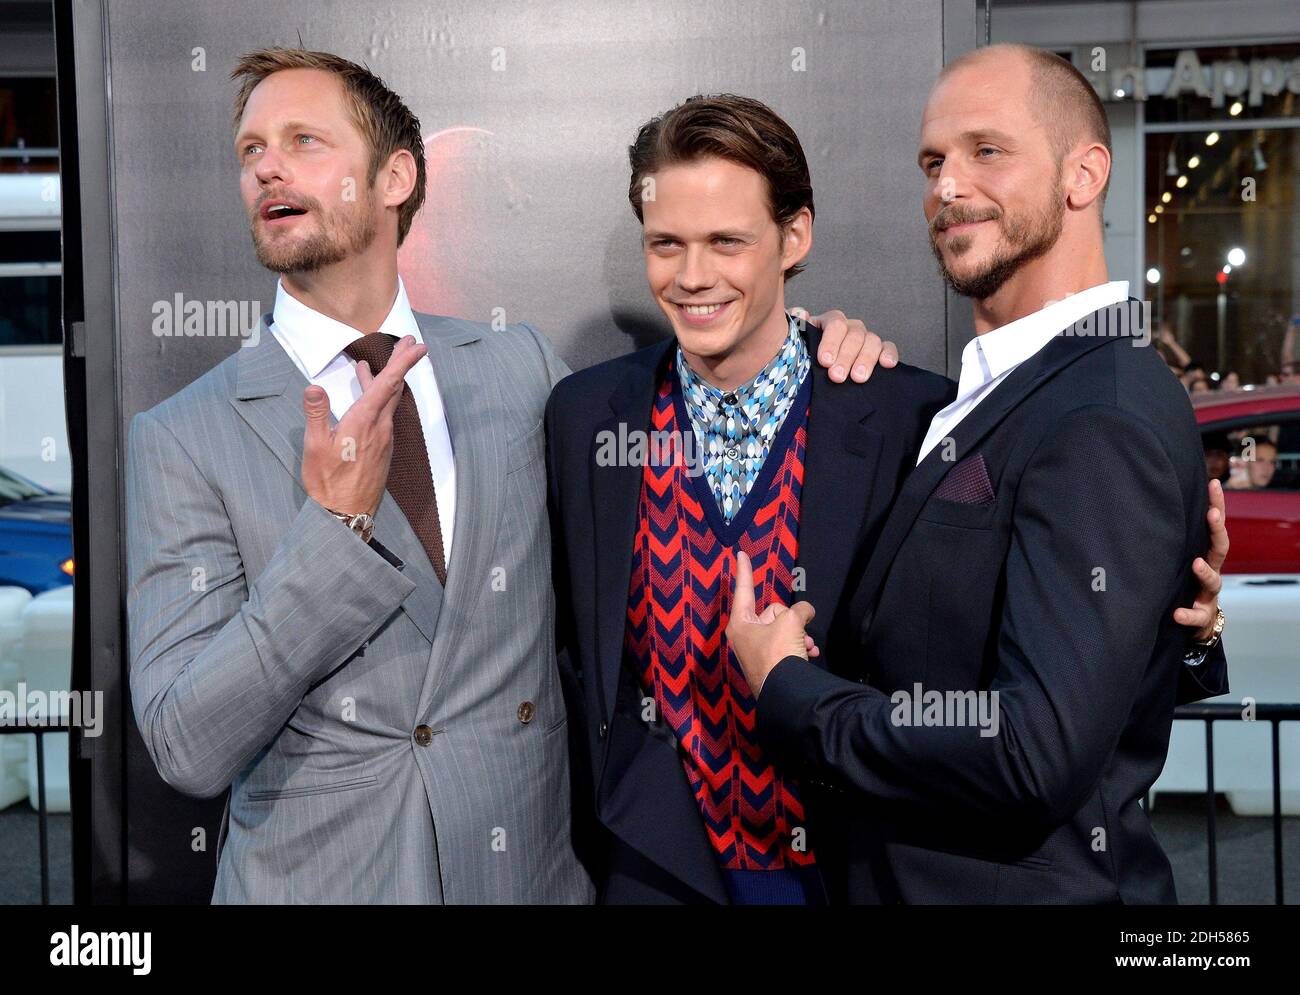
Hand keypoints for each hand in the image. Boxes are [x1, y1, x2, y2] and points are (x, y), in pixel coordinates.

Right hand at [300, 335, 427, 517]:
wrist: (346, 514)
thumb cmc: (328, 481)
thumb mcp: (314, 446)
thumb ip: (316, 414)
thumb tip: (314, 387)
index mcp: (364, 421)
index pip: (388, 384)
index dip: (403, 363)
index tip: (418, 347)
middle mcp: (380, 428)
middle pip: (394, 388)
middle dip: (401, 364)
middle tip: (408, 343)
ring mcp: (384, 439)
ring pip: (388, 403)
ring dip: (385, 381)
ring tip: (373, 366)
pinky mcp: (382, 450)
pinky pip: (384, 417)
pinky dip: (378, 400)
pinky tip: (367, 398)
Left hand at [726, 550, 817, 697]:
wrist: (786, 693)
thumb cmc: (779, 653)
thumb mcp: (791, 622)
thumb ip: (799, 610)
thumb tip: (804, 612)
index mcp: (741, 623)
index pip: (744, 589)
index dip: (743, 570)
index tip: (739, 553)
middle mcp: (744, 636)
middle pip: (772, 612)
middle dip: (791, 619)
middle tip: (799, 630)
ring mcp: (756, 652)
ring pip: (783, 630)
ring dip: (799, 635)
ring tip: (806, 645)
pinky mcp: (768, 665)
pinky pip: (786, 646)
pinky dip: (799, 647)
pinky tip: (810, 654)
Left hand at [792, 307, 898, 382]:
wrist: (815, 374)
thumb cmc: (804, 357)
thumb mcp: (797, 343)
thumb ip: (798, 328)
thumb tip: (800, 313)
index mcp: (829, 322)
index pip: (835, 324)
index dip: (831, 342)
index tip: (825, 361)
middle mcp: (849, 327)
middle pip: (854, 335)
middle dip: (846, 357)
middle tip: (837, 377)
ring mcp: (865, 338)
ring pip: (872, 341)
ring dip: (866, 359)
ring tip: (858, 378)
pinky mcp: (878, 351)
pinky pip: (887, 347)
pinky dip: (889, 354)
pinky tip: (887, 364)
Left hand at [1174, 479, 1228, 639]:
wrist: (1194, 621)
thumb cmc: (1183, 582)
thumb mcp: (1179, 558)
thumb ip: (1170, 538)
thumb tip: (1144, 504)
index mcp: (1205, 554)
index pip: (1213, 526)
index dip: (1216, 504)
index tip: (1214, 483)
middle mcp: (1211, 570)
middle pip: (1220, 547)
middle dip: (1217, 530)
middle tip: (1211, 514)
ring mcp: (1208, 594)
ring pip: (1213, 582)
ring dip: (1204, 572)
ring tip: (1196, 564)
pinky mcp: (1201, 616)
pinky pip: (1195, 616)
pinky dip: (1187, 615)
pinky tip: (1177, 613)